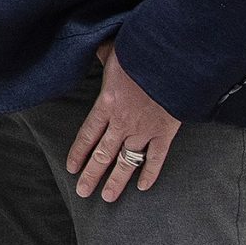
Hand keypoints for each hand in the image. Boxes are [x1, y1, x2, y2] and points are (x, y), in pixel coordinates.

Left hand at [67, 42, 183, 200]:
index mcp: (107, 104)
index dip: (79, 152)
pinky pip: (156, 158)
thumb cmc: (142, 54)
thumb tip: (96, 47)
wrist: (173, 62)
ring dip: (116, 180)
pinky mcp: (165, 132)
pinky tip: (142, 187)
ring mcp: (144, 130)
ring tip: (107, 197)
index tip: (71, 168)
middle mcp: (122, 122)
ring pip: (126, 161)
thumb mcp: (116, 52)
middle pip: (103, 153)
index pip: (87, 134)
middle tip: (83, 191)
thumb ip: (104, 55)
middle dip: (92, 174)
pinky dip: (150, 173)